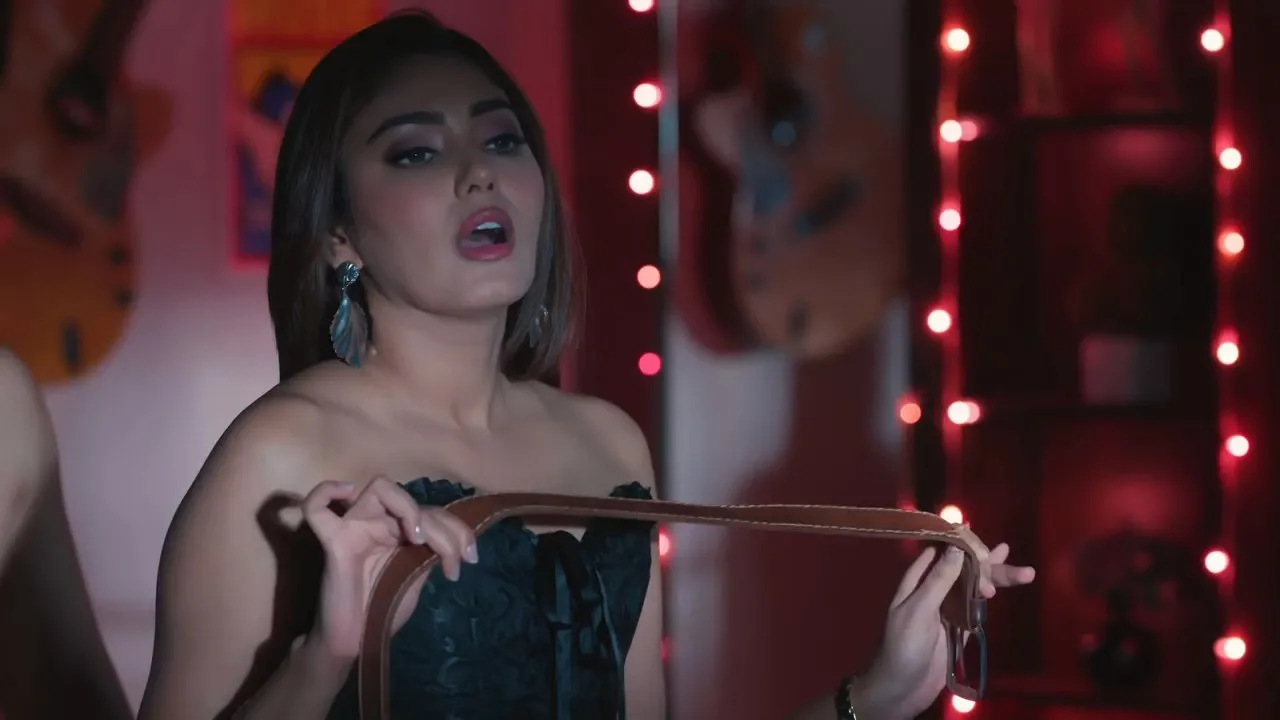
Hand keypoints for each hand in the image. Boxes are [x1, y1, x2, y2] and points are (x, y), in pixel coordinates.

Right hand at [301, 476, 477, 660]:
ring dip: (407, 507)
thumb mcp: (417, 577)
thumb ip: (430, 552)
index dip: (458, 530)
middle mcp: (378, 521)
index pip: (432, 511)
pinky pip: (317, 508)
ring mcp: (355, 527)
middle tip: (453, 561)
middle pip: (414, 500)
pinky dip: (326, 491)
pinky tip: (349, 497)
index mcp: (399, 529)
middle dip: (444, 528)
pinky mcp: (335, 542)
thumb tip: (457, 540)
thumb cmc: (383, 609)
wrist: (356, 641)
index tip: (469, 560)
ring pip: (379, 487)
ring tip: (416, 538)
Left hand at [852, 543, 1035, 718]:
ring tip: (1027, 573)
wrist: (903, 686)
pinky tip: (1007, 584)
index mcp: (918, 578)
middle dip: (987, 561)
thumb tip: (958, 548)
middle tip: (1008, 559)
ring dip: (997, 577)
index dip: (963, 543)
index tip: (984, 546)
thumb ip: (938, 580)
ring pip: (975, 584)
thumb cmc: (904, 645)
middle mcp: (934, 587)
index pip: (943, 549)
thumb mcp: (919, 609)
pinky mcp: (960, 623)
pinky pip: (977, 603)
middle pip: (964, 565)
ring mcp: (949, 605)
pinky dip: (990, 594)